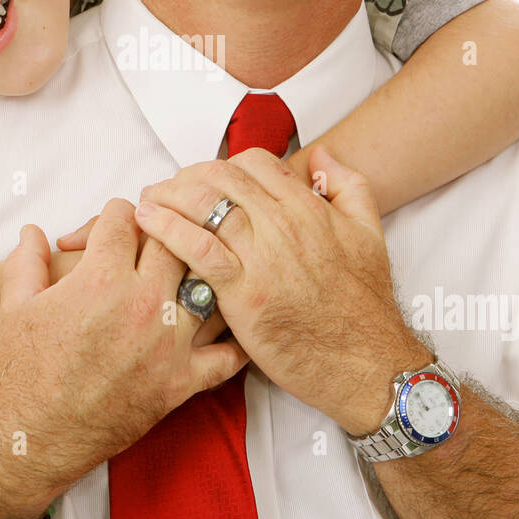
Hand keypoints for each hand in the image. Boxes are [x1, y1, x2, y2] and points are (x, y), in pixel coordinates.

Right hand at [0, 199, 249, 511]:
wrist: (35, 437)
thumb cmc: (23, 370)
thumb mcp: (15, 305)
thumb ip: (26, 259)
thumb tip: (33, 230)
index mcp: (100, 277)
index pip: (124, 216)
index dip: (117, 212)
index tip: (117, 221)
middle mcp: (142, 303)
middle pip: (174, 240)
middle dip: (164, 230)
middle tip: (157, 236)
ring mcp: (169, 343)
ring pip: (208, 284)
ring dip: (202, 272)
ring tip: (196, 268)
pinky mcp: (182, 381)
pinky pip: (227, 355)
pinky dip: (235, 340)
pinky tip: (233, 324)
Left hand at [132, 145, 430, 434]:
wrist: (365, 363)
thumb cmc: (364, 305)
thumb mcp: (370, 232)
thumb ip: (348, 185)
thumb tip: (321, 155)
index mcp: (309, 208)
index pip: (253, 162)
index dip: (222, 165)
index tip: (206, 181)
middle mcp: (284, 224)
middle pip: (220, 177)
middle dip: (187, 177)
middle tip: (167, 189)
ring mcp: (262, 257)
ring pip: (204, 205)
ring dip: (168, 196)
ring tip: (148, 201)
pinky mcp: (243, 293)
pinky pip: (198, 248)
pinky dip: (168, 229)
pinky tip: (148, 222)